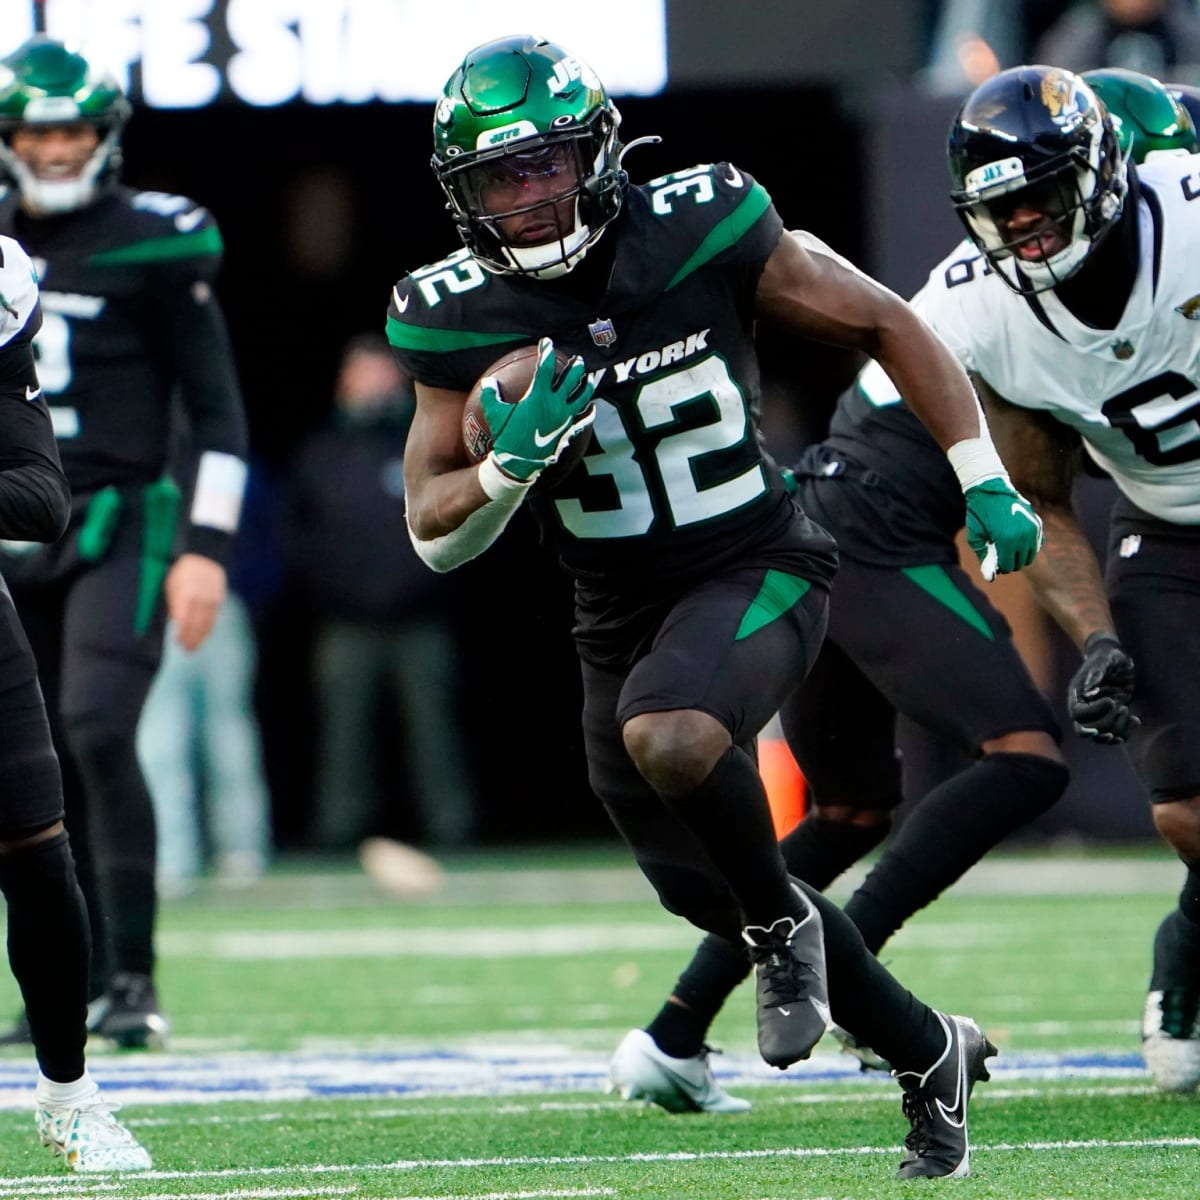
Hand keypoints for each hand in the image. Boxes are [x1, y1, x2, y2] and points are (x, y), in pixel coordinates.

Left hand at [164, 553, 226, 650]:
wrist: (200, 553)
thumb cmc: (180, 571)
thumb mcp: (171, 584)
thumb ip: (175, 603)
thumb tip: (178, 622)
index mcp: (186, 590)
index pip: (185, 616)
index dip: (183, 631)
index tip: (178, 642)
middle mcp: (201, 593)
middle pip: (197, 620)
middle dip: (192, 637)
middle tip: (188, 649)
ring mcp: (212, 594)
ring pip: (208, 619)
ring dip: (202, 635)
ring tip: (195, 646)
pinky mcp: (220, 595)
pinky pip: (215, 614)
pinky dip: (209, 626)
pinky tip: (204, 634)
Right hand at [482, 338, 596, 481]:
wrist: (519, 462)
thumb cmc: (506, 437)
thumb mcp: (495, 414)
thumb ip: (491, 395)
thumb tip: (489, 382)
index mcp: (539, 396)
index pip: (545, 368)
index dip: (546, 352)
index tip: (547, 342)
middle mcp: (556, 405)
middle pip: (571, 380)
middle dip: (574, 367)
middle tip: (576, 359)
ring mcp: (564, 418)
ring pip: (581, 398)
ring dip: (586, 386)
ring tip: (589, 378)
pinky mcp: (567, 431)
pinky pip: (581, 421)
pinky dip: (588, 414)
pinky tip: (592, 410)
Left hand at [963, 478, 1042, 580]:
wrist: (990, 488)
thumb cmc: (979, 513)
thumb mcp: (976, 537)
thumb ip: (984, 557)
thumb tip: (991, 577)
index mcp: (1007, 540)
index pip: (1008, 566)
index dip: (998, 566)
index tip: (992, 559)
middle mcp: (1024, 535)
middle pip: (1021, 562)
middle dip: (1009, 562)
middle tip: (998, 554)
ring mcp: (1033, 529)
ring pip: (1030, 555)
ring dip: (1019, 556)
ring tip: (1006, 548)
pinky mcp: (1037, 523)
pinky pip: (1037, 544)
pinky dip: (1027, 547)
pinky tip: (1016, 542)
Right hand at [1067, 632, 1138, 743]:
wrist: (1116, 658)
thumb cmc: (1107, 657)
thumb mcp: (1103, 662)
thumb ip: (1096, 675)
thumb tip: (1089, 693)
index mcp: (1078, 695)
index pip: (1078, 714)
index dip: (1093, 714)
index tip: (1111, 702)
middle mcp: (1085, 708)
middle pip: (1085, 729)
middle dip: (1106, 723)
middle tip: (1121, 706)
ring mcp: (1098, 715)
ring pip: (1100, 737)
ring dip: (1117, 730)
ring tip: (1128, 712)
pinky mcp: (1112, 718)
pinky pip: (1115, 735)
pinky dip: (1126, 733)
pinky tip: (1135, 720)